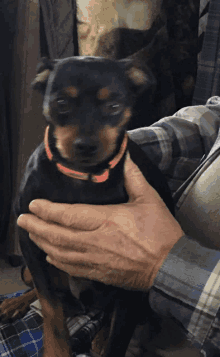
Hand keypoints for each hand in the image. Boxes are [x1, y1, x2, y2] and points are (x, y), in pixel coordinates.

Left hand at [17, 152, 183, 289]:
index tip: (33, 205)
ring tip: (31, 234)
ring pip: (60, 253)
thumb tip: (125, 158)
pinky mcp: (99, 273)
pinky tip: (49, 256)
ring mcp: (95, 259)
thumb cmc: (160, 232)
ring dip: (42, 243)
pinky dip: (57, 261)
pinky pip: (71, 268)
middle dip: (36, 227)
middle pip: (57, 235)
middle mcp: (96, 241)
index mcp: (106, 220)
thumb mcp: (149, 199)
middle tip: (22, 220)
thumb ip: (134, 177)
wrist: (169, 266)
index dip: (47, 210)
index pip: (68, 215)